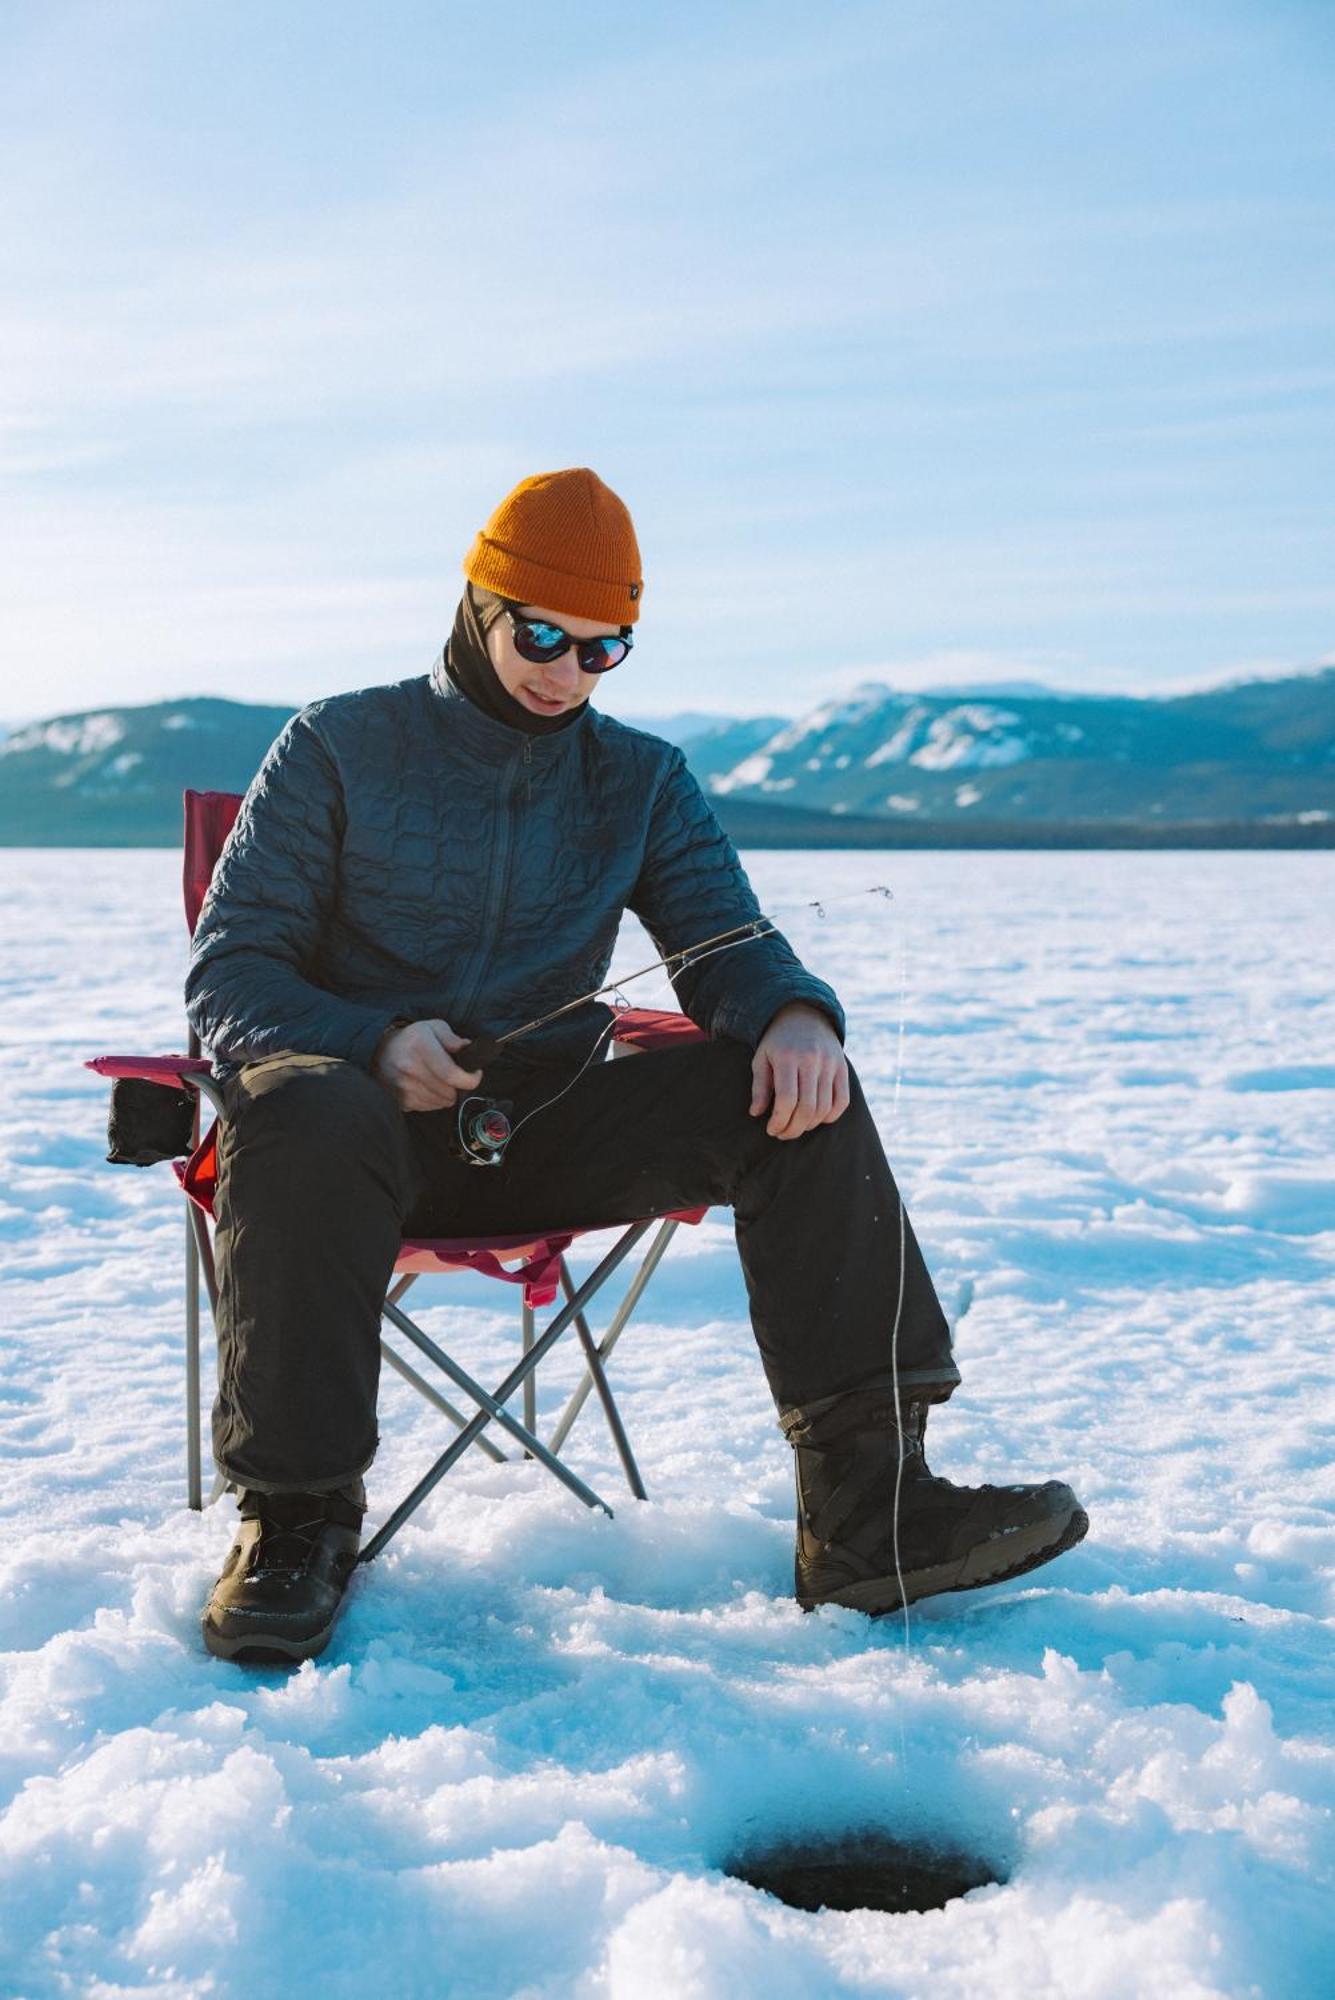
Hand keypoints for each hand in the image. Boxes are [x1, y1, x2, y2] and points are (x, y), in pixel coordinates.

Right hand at [371, 1019, 482, 1113]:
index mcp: (420, 1047)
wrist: (379, 1052)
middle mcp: (410, 1068)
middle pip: (449, 1092)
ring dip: (447, 1094)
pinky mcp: (400, 1101)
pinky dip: (434, 1100)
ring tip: (440, 1080)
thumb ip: (452, 1037)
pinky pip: (428, 1107)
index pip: (451, 1074)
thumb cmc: (411, 1039)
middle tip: (456, 1076)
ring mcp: (403, 1087)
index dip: (470, 1079)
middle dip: (459, 1086)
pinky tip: (428, 1087)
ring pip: (441, 1102)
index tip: (474, 1074)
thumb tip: (467, 1047)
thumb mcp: (433, 1027)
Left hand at [750, 1002, 849, 1140]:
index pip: (786, 1099)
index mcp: (787, 1057)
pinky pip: (842, 1101)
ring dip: (809, 1125)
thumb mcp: (761, 1059)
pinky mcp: (842, 1068)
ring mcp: (830, 1063)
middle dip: (794, 1128)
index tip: (772, 1130)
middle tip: (783, 1134)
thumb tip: (756, 1113)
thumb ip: (759, 1086)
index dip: (779, 1120)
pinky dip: (830, 1116)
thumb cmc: (777, 1043)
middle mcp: (811, 1059)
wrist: (804, 1016)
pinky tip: (816, 1119)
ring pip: (824, 1107)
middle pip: (807, 1107)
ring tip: (796, 1127)